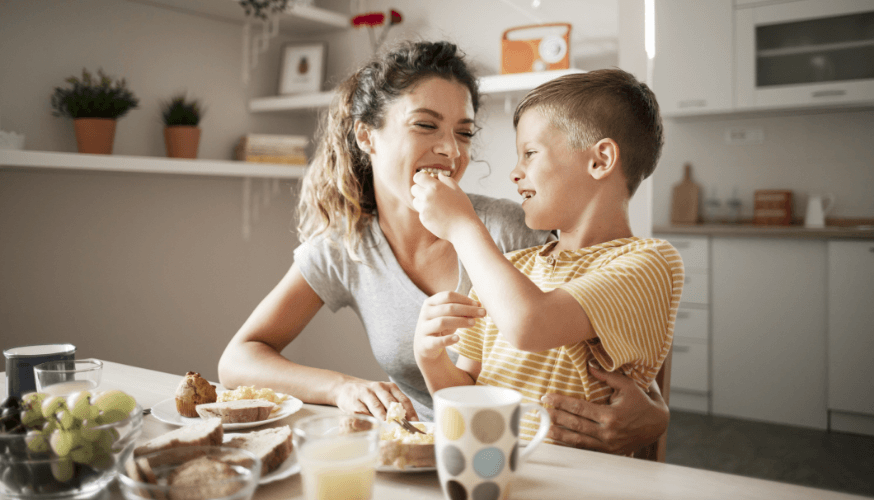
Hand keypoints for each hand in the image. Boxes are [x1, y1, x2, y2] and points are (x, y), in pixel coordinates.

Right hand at [334, 380, 417, 421]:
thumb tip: (409, 425)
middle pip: (391, 403)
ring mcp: (366, 394)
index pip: (404, 400)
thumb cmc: (370, 396)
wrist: (346, 388)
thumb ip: (394, 407)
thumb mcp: (383, 396)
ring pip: (377, 406)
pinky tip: (372, 425)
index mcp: (390, 387)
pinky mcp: (354, 401)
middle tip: (404, 427)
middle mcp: (379, 388)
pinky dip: (369, 419)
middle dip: (398, 416)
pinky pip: (363, 411)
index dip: (411, 412)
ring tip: (388, 425)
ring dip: (383, 417)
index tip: (415, 424)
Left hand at [410, 171, 477, 241]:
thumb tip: (439, 175)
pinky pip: (420, 213)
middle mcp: (427, 196)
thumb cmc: (463, 208)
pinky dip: (426, 213)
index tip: (424, 182)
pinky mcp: (423, 219)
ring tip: (435, 206)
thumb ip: (447, 181)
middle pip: (413, 189)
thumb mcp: (458, 191)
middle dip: (419, 190)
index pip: (418, 177)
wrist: (463, 227)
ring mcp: (424, 208)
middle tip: (429, 194)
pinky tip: (438, 216)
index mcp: (436, 187)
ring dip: (421, 202)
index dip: (420, 178)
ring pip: (415, 201)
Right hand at [414, 291, 484, 360]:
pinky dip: (447, 340)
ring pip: (442, 322)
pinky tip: (458, 338)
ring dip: (460, 321)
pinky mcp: (425, 343)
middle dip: (467, 310)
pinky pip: (436, 341)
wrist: (425, 346)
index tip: (478, 305)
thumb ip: (462, 309)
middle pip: (448, 308)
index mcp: (430, 302)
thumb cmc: (441, 326)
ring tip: (474, 323)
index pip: (448, 296)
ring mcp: (423, 328)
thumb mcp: (450, 316)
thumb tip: (479, 304)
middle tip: (483, 313)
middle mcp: (425, 313)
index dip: (465, 299)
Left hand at [540, 361, 669, 454]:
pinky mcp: (608, 452)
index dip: (560, 402)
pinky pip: (585, 450)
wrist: (657, 425)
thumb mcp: (628, 386)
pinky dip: (571, 446)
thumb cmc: (642, 402)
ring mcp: (607, 445)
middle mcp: (607, 433)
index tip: (546, 397)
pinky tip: (558, 442)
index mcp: (611, 415)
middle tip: (540, 411)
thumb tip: (589, 365)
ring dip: (559, 435)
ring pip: (577, 441)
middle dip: (555, 417)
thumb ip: (608, 376)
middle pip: (575, 425)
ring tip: (544, 428)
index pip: (579, 408)